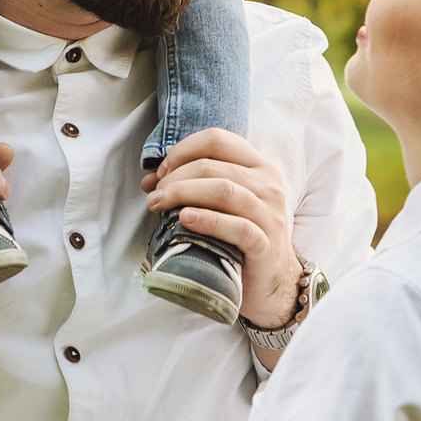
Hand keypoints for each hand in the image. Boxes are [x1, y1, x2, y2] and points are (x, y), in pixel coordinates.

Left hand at [142, 129, 301, 331]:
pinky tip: (184, 220)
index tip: (161, 172)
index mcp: (259, 166)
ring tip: (158, 206)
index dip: (183, 151)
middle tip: (155, 196)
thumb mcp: (222, 204)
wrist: (271, 282)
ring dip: (183, 194)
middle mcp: (269, 184)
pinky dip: (208, 220)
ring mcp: (270, 214)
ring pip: (223, 190)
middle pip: (213, 166)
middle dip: (175, 177)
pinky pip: (237, 227)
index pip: (217, 139)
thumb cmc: (241, 237)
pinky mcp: (266, 244)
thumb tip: (150, 181)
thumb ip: (193, 185)